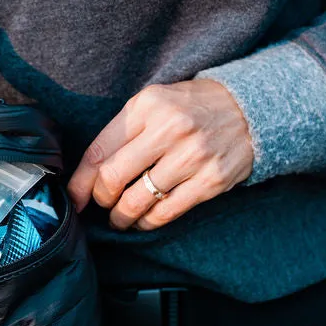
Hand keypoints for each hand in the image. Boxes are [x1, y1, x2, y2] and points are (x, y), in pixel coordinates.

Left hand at [67, 80, 253, 230]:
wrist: (250, 109)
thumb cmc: (191, 109)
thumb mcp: (154, 104)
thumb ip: (123, 131)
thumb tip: (87, 174)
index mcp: (147, 106)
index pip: (99, 151)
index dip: (81, 181)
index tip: (74, 198)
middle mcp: (169, 129)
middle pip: (113, 179)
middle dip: (100, 200)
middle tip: (101, 206)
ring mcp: (192, 156)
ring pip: (137, 201)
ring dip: (121, 216)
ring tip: (120, 217)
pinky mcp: (211, 180)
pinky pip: (166, 212)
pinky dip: (148, 222)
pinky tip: (144, 220)